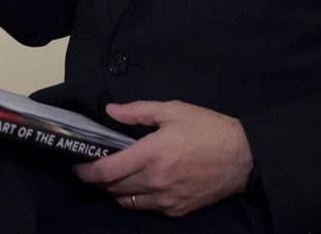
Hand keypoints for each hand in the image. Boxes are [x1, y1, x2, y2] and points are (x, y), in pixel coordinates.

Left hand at [73, 100, 252, 217]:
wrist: (243, 157)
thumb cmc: (208, 129)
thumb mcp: (172, 111)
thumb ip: (137, 112)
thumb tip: (111, 110)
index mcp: (151, 154)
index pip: (107, 170)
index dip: (86, 171)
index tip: (77, 167)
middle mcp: (155, 181)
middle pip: (113, 188)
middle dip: (98, 180)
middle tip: (94, 168)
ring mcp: (166, 199)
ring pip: (128, 202)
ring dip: (115, 191)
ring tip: (114, 177)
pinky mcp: (178, 210)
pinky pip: (147, 208)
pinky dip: (137, 199)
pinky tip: (139, 185)